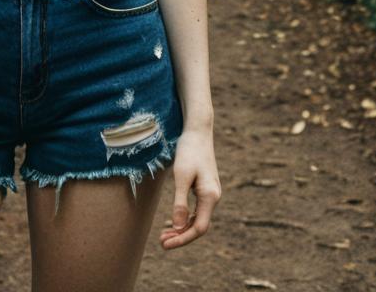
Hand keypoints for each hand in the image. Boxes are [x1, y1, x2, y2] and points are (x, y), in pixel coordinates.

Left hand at [159, 127, 220, 249]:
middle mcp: (213, 197)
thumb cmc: (189, 150)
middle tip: (161, 242)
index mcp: (210, 196)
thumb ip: (180, 202)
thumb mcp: (181, 176)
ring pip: (198, 218)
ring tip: (165, 235)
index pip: (199, 228)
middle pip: (199, 226)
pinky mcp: (205, 188)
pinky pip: (197, 210)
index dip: (182, 239)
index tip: (165, 244)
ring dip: (182, 228)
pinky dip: (186, 218)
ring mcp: (210, 193)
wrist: (198, 131)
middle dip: (181, 236)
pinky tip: (175, 221)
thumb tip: (178, 226)